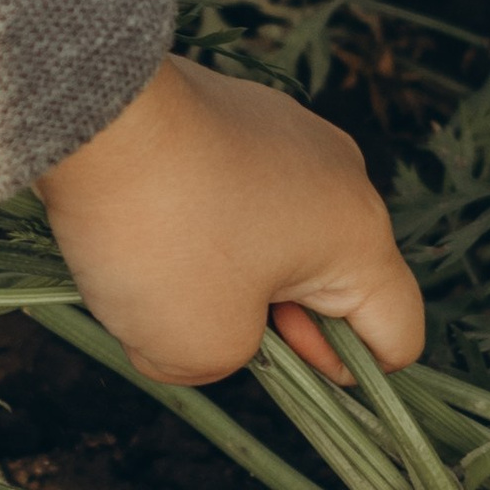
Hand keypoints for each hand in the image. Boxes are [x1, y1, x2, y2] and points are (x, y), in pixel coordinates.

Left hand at [36, 56, 424, 385]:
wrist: (92, 112)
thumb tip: (216, 332)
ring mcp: (290, 134)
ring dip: (228, 274)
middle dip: (272, 323)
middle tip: (202, 317)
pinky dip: (199, 223)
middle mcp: (342, 176)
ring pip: (278, 240)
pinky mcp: (235, 112)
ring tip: (158, 269)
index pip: (397, 337)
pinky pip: (236, 196)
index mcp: (360, 236)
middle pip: (333, 286)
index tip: (273, 359)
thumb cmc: (163, 235)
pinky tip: (145, 224)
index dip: (344, 377)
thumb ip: (232, 364)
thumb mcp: (201, 347)